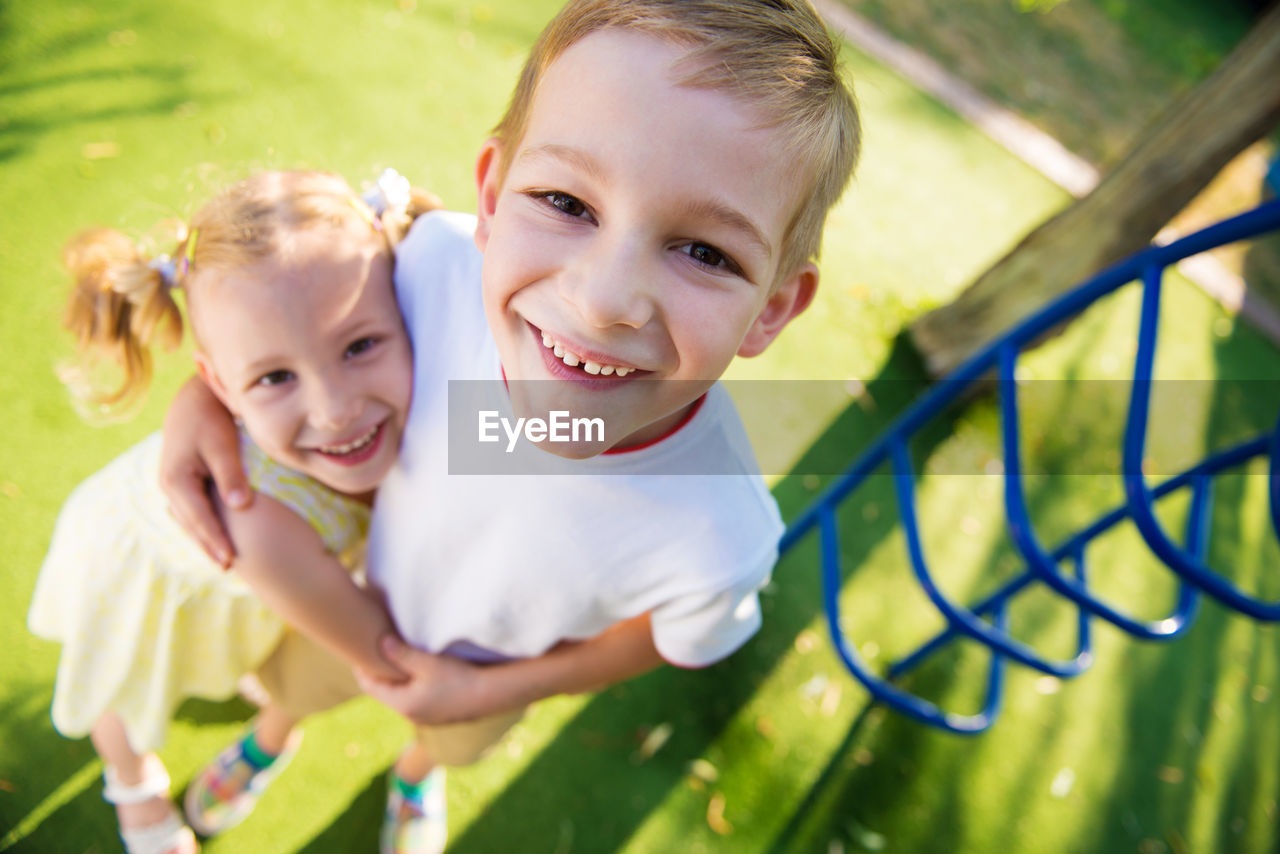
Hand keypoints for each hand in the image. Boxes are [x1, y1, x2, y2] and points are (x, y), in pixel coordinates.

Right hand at [159, 376, 250, 566]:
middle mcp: (169, 486)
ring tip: (224, 560)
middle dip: (209, 546)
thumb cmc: (210, 419)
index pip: (199, 518)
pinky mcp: (181, 482)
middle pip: (192, 525)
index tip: (230, 560)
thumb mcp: (222, 444)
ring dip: (204, 539)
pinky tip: (216, 536)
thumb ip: (230, 474)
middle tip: (229, 569)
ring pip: (190, 520)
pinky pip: (192, 510)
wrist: (192, 400)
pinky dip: (202, 525)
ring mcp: (172, 485)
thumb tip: (240, 506)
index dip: (215, 540)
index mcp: (176, 480)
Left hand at [355, 636, 481, 725]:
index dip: (362, 670)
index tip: (358, 653)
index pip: (371, 687)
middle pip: (385, 693)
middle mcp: (410, 715)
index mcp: (403, 704)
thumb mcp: (427, 663)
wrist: (490, 695)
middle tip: (373, 654)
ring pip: (400, 697)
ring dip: (396, 681)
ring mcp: (424, 718)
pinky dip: (409, 687)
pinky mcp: (437, 715)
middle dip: (379, 674)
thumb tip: (381, 643)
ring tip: (393, 661)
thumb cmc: (458, 678)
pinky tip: (417, 674)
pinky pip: (414, 700)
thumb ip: (402, 654)